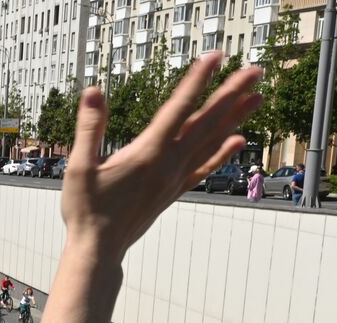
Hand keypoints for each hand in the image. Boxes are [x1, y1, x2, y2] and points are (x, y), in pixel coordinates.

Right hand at [60, 54, 260, 257]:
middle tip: (256, 71)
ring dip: (235, 118)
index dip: (197, 80)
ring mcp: (175, 178)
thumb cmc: (86, 210)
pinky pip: (204, 168)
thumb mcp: (79, 167)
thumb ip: (89, 129)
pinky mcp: (173, 191)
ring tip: (258, 97)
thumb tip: (92, 93)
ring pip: (211, 142)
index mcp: (147, 153)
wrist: (99, 250)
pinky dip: (223, 153)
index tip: (215, 57)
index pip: (178, 108)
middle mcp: (168, 163)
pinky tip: (239, 140)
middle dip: (231, 94)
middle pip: (206, 122)